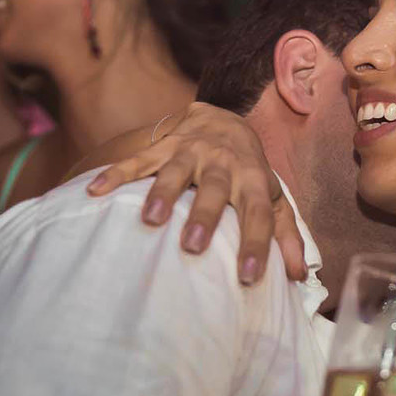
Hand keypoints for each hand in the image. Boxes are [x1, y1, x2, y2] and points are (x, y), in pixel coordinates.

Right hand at [86, 102, 306, 284]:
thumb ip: (286, 236)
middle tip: (193, 246)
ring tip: (150, 220)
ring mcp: (190, 151)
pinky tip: (95, 192)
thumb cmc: (249, 173)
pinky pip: (137, 160)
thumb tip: (300, 277)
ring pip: (175, 172)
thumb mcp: (273, 200)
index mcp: (252, 181)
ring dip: (162, 193)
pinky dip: (116, 174)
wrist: (224, 118)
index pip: (259, 215)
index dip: (257, 244)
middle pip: (214, 190)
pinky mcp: (163, 146)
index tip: (249, 276)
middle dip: (203, 216)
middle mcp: (223, 163)